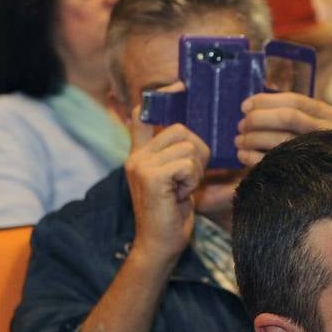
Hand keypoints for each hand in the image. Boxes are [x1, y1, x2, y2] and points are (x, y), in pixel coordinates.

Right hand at [125, 107, 209, 266]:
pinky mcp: (152, 176)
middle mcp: (136, 156)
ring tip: (182, 189)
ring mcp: (141, 165)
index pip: (142, 114)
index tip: (180, 86)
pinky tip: (180, 196)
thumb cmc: (171, 215)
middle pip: (180, 130)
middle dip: (196, 153)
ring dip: (195, 171)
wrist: (159, 245)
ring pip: (188, 148)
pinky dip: (192, 180)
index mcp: (139, 154)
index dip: (162, 96)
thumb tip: (195, 136)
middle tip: (188, 179)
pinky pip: (187, 164)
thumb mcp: (174, 180)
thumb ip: (177, 157)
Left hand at [235, 91, 331, 166]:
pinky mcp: (306, 175)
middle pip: (287, 117)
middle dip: (258, 119)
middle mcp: (327, 132)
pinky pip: (275, 162)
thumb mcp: (309, 124)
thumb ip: (288, 112)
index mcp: (327, 115)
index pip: (294, 101)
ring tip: (239, 141)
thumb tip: (250, 107)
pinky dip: (253, 157)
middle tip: (241, 125)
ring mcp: (317, 154)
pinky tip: (243, 155)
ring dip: (252, 138)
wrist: (329, 181)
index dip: (266, 101)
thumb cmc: (311, 147)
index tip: (244, 107)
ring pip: (280, 140)